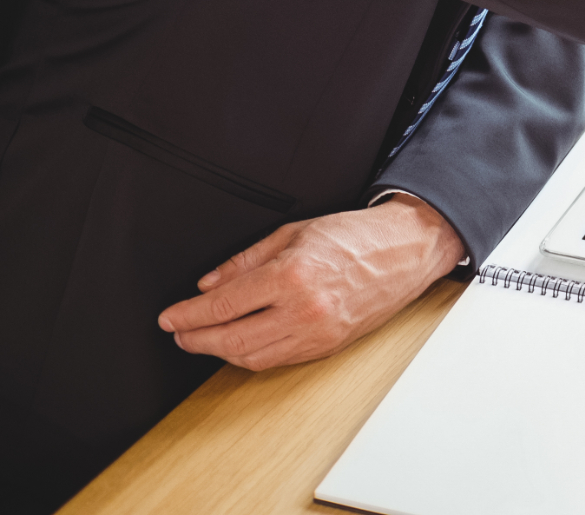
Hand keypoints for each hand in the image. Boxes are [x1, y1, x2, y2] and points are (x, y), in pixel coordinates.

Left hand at [156, 196, 463, 369]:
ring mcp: (317, 332)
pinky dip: (251, 356)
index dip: (188, 315)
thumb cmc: (357, 236)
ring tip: (204, 340)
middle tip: (178, 333)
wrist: (407, 250)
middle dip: (195, 339)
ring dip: (220, 352)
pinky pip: (277, 360)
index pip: (223, 305)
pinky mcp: (328, 346)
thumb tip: (208, 284)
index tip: (169, 317)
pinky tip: (240, 345)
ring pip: (252, 357)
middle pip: (231, 340)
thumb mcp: (295, 233)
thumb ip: (246, 260)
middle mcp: (304, 310)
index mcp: (293, 275)